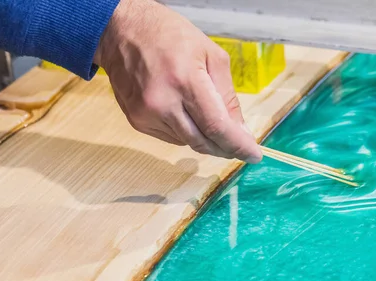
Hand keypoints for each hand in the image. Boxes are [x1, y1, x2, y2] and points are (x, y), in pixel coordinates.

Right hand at [93, 0, 261, 162]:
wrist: (120, 31)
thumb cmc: (169, 35)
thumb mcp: (211, 55)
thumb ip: (228, 96)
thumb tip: (240, 130)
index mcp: (184, 79)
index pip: (216, 126)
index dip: (238, 145)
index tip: (254, 155)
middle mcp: (163, 101)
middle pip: (202, 142)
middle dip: (226, 149)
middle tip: (241, 147)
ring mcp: (146, 114)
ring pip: (188, 143)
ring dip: (207, 139)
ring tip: (212, 121)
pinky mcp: (137, 121)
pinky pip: (171, 138)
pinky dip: (186, 133)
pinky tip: (185, 113)